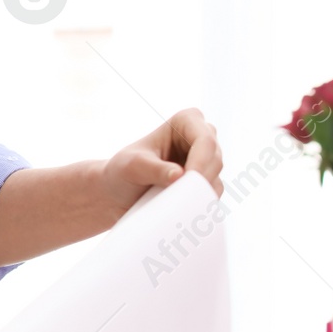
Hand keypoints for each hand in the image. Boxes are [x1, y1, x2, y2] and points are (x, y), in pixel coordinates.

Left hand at [96, 108, 222, 227]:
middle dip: (201, 179)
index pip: (204, 139)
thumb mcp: (132, 166)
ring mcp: (205, 160)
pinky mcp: (204, 182)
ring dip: (200, 193)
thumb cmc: (122, 172)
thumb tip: (179, 176)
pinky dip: (201, 203)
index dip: (201, 161)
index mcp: (185, 121)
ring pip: (215, 178)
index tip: (188, 180)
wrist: (118, 193)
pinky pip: (211, 194)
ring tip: (178, 205)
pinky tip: (186, 210)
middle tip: (183, 198)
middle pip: (215, 159)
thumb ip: (154, 169)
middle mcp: (200, 137)